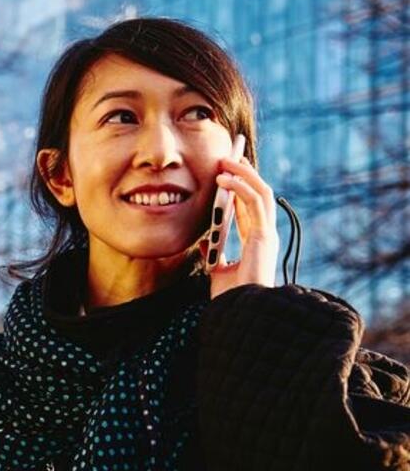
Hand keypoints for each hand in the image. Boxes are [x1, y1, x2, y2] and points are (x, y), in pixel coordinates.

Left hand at [197, 156, 279, 297]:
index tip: (227, 172)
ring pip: (260, 192)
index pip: (250, 207)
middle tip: (227, 157)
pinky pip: (255, 202)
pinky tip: (224, 179)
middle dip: (244, 173)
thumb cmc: (232, 298)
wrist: (240, 313)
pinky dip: (240, 187)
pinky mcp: (263, 235)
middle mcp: (264, 235)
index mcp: (255, 242)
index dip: (240, 187)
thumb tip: (202, 241)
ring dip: (243, 174)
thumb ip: (214, 254)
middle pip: (258, 195)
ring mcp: (266, 234)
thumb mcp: (218, 271)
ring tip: (226, 160)